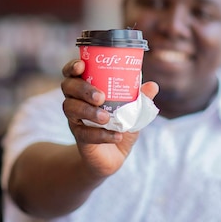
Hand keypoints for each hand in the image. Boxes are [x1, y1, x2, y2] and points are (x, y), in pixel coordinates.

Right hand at [61, 59, 158, 180]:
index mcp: (86, 89)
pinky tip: (116, 136)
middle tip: (100, 97)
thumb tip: (152, 85)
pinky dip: (101, 135)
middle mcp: (76, 101)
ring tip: (106, 117)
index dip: (72, 67)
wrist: (113, 155)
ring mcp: (75, 119)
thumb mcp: (133, 111)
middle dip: (83, 89)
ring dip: (88, 111)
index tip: (81, 65)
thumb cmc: (120, 125)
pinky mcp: (79, 138)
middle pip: (68, 87)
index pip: (72, 73)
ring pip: (71, 109)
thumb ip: (141, 98)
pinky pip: (84, 134)